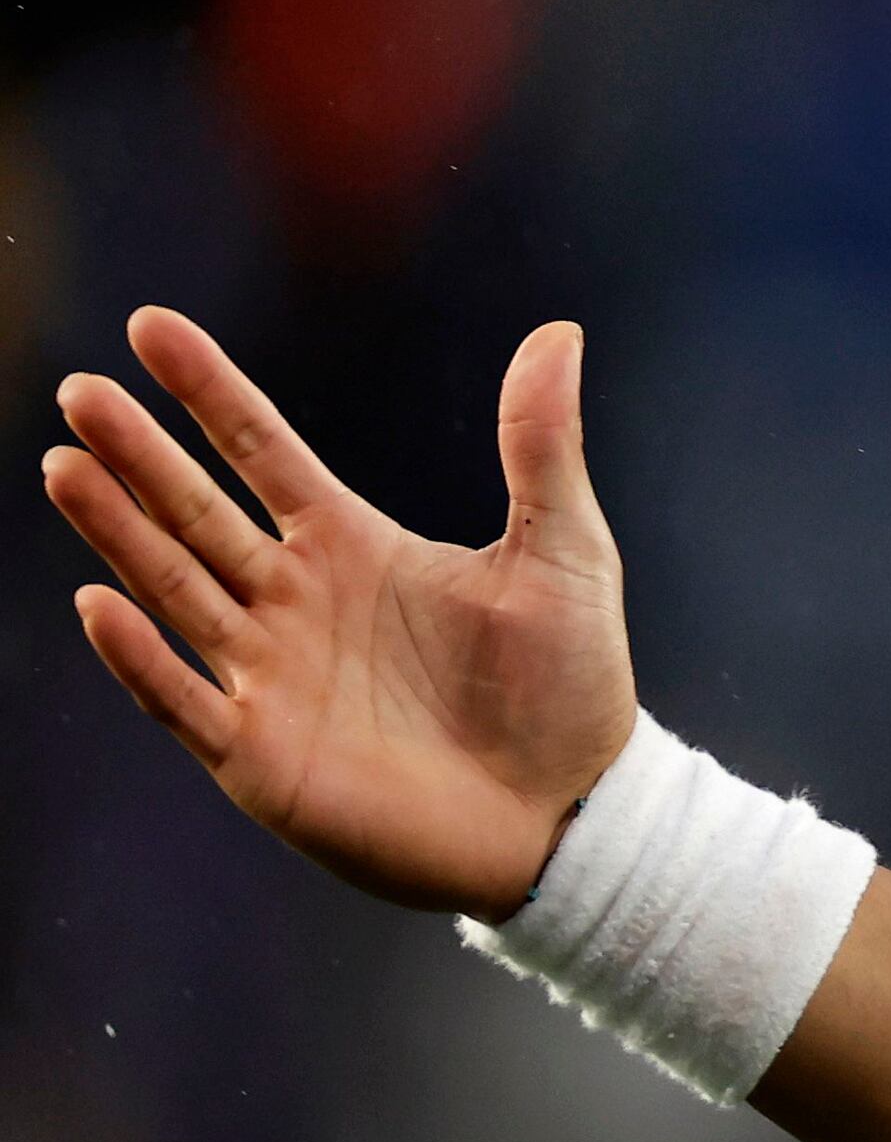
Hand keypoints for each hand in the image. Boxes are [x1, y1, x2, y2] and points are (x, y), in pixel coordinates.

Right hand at [44, 307, 636, 915]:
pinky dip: (141, 657)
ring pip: (173, 588)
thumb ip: (540, 445)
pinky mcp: (263, 755)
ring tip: (66, 467)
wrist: (574, 814)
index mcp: (354, 546)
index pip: (261, 450)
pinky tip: (101, 605)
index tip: (151, 326)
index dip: (207, 391)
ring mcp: (270, 677)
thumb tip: (558, 329)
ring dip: (117, 533)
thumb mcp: (564, 551)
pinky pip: (184, 699)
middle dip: (137, 453)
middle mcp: (295, 602)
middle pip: (195, 513)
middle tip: (79, 391)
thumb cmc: (569, 688)